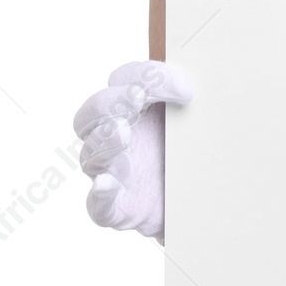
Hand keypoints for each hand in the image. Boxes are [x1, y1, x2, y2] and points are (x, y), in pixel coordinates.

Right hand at [72, 60, 192, 243]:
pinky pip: (98, 205)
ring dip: (105, 141)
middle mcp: (114, 138)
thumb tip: (193, 89)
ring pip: (90, 155)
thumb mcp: (193, 122)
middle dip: (112, 101)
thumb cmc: (188, 153)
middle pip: (93, 112)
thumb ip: (189, 103)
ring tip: (123, 134)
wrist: (195, 202)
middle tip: (137, 97)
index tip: (184, 90)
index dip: (144, 76)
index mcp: (133, 109)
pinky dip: (100, 194)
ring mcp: (111, 174)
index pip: (123, 78)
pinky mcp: (115, 209)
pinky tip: (106, 184)